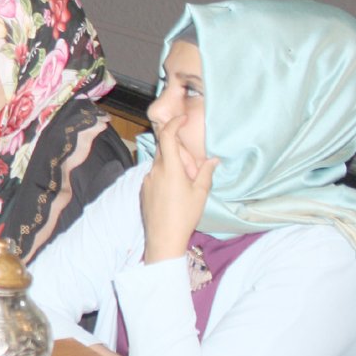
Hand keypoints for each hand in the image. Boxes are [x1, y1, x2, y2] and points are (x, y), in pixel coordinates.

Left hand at [139, 113, 217, 263]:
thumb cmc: (184, 215)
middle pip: (163, 149)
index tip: (181, 118)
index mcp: (169, 168)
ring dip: (170, 164)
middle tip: (190, 159)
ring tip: (184, 180)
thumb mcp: (201, 193)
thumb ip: (206, 172)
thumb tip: (213, 159)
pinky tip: (173, 191)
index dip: (173, 123)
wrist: (163, 238)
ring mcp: (146, 180)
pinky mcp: (142, 190)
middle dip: (176, 148)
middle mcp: (154, 171)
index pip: (167, 136)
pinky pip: (153, 176)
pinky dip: (164, 176)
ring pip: (158, 164)